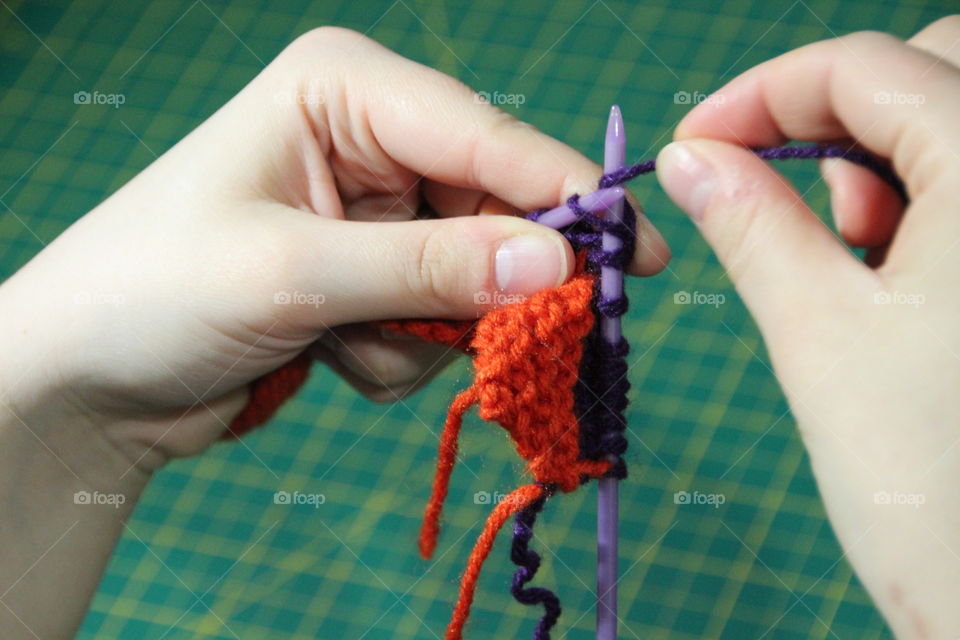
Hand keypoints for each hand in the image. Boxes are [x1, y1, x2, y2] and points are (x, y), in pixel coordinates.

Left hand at [0, 27, 668, 471]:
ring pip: (468, 279)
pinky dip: (397, 353)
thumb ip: (431, 267)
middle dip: (490, 284)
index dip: (566, 197)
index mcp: (346, 91)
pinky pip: (434, 322)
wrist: (83, 382)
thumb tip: (559, 263)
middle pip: (492, 210)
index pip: (486, 137)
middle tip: (515, 341)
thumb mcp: (295, 272)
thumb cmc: (153, 294)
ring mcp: (373, 214)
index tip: (636, 258)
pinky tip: (329, 354)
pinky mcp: (370, 278)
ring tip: (348, 342)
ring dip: (424, 330)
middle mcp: (370, 140)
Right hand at [656, 16, 959, 638]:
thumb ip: (749, 223)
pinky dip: (933, 195)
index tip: (696, 142)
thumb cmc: (924, 480)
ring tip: (856, 252)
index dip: (762, 92)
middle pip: (939, 64)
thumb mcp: (817, 332)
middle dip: (844, 111)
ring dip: (891, 155)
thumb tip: (692, 159)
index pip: (867, 66)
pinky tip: (901, 271)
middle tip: (794, 197)